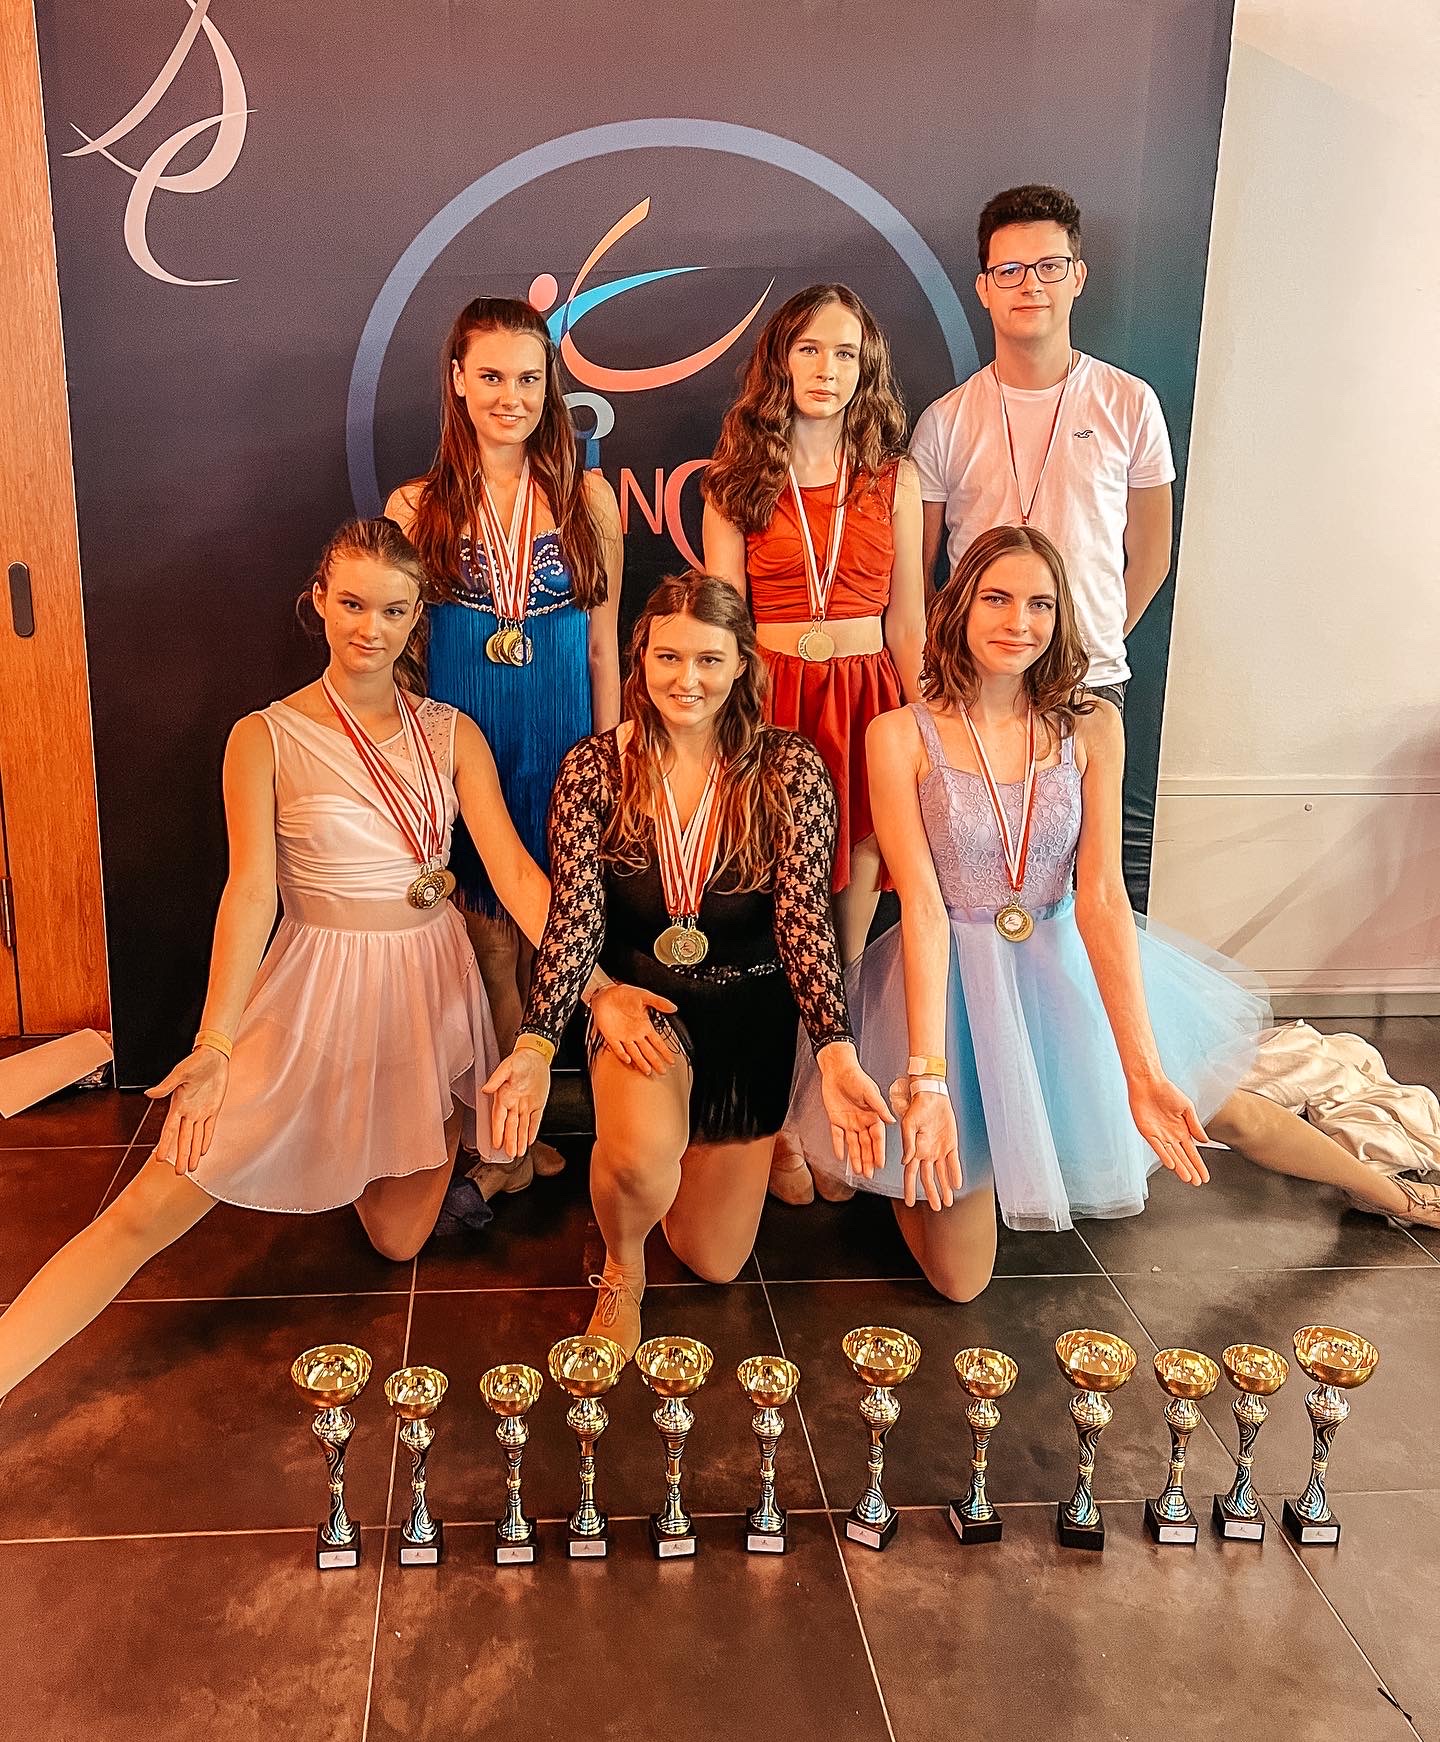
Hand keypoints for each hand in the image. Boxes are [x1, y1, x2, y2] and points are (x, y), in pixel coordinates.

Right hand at [145, 1046, 229, 1173]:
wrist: (214, 1055)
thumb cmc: (197, 1061)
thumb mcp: (181, 1073)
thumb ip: (167, 1085)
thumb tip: (150, 1094)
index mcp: (179, 1104)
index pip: (170, 1129)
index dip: (165, 1144)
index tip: (160, 1158)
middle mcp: (188, 1111)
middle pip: (183, 1138)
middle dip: (181, 1155)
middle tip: (178, 1172)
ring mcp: (201, 1111)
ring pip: (196, 1137)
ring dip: (193, 1152)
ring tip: (190, 1168)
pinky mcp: (213, 1108)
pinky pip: (209, 1128)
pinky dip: (206, 1140)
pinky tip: (203, 1151)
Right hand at [482, 1047, 551, 1158]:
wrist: (535, 1055)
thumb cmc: (519, 1059)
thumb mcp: (507, 1066)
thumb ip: (497, 1078)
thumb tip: (486, 1089)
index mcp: (504, 1095)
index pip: (499, 1118)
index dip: (497, 1131)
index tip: (496, 1143)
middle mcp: (514, 1103)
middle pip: (511, 1126)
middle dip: (510, 1141)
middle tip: (509, 1154)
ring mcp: (526, 1105)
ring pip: (522, 1126)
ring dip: (520, 1140)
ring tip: (518, 1153)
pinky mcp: (537, 1104)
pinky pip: (534, 1120)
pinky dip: (532, 1131)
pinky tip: (529, 1141)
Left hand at [590, 983, 681, 1076]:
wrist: (606, 992)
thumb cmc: (624, 994)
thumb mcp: (644, 996)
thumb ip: (659, 1002)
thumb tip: (673, 1007)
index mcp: (644, 1025)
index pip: (657, 1042)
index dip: (664, 1051)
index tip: (671, 1060)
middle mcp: (635, 1034)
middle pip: (648, 1051)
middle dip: (656, 1061)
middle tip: (662, 1071)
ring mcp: (623, 1036)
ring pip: (634, 1053)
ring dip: (641, 1062)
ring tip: (648, 1071)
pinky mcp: (611, 1036)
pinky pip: (617, 1048)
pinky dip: (622, 1054)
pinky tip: (628, 1060)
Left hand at [817, 1043, 893, 1177]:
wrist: (838, 1070)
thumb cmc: (856, 1078)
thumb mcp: (870, 1092)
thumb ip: (879, 1107)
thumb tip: (891, 1121)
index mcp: (873, 1116)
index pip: (877, 1138)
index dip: (878, 1151)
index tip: (880, 1164)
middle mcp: (862, 1121)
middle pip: (866, 1144)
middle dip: (868, 1160)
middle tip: (869, 1174)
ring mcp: (849, 1122)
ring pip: (853, 1144)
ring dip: (856, 1157)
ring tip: (858, 1171)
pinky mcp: (836, 1119)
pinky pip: (837, 1136)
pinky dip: (839, 1146)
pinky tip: (841, 1157)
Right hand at [889, 1076, 962, 1211]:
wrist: (932, 1096)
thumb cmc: (917, 1108)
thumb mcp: (909, 1124)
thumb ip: (908, 1143)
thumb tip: (906, 1161)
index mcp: (914, 1150)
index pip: (911, 1174)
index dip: (910, 1188)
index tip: (910, 1202)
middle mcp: (926, 1153)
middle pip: (928, 1178)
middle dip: (932, 1193)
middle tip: (936, 1207)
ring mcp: (938, 1150)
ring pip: (941, 1174)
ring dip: (944, 1188)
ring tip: (947, 1202)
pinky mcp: (950, 1144)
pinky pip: (953, 1162)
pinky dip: (955, 1174)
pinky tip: (956, 1185)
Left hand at [1128, 1074, 1209, 1184]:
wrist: (1149, 1082)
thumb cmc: (1167, 1091)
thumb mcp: (1187, 1108)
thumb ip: (1195, 1125)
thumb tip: (1205, 1142)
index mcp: (1182, 1131)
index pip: (1192, 1152)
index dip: (1199, 1165)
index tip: (1205, 1177)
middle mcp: (1171, 1136)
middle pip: (1183, 1157)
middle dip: (1191, 1170)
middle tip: (1198, 1183)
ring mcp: (1159, 1135)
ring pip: (1171, 1155)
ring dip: (1179, 1167)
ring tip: (1188, 1178)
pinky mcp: (1147, 1132)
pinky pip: (1157, 1147)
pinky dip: (1164, 1156)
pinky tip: (1171, 1165)